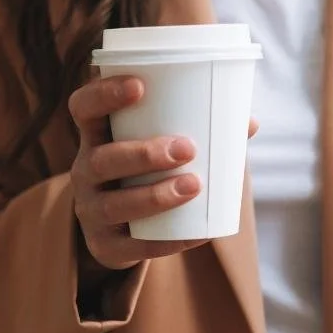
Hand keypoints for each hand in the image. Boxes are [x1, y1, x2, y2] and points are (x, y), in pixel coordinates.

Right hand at [69, 75, 257, 269]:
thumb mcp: (158, 146)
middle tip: (187, 148)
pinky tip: (196, 234)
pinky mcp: (105, 246)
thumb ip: (199, 130)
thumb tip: (249, 123)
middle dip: (143, 153)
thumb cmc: (147, 172)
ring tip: (194, 186)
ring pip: (114, 205)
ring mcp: (91, 211)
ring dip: (155, 196)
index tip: (139, 86)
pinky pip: (133, 247)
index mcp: (97, 136)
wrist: (121, 230)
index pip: (84, 108)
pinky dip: (167, 241)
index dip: (103, 94)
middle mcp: (85, 171)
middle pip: (102, 160)